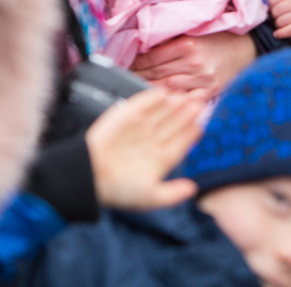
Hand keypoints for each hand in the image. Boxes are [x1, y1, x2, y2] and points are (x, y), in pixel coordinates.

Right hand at [86, 87, 205, 209]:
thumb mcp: (148, 197)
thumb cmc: (118, 190)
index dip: (192, 132)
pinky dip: (153, 97)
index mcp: (160, 158)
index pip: (182, 141)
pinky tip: (165, 92)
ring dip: (175, 102)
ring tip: (188, 95)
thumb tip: (193, 189)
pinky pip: (142, 103)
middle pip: (175, 123)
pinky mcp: (125, 115)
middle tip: (202, 99)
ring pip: (162, 111)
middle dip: (189, 112)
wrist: (88, 177)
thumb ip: (172, 194)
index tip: (203, 122)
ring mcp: (140, 127)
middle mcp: (152, 140)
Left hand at [130, 31, 256, 97]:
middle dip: (138, 77)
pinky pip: (184, 99)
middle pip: (156, 73)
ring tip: (137, 90)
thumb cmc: (220, 39)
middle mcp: (194, 63)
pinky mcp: (209, 91)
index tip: (127, 65)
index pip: (152, 57)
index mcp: (188, 45)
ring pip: (166, 88)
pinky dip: (170, 100)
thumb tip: (145, 48)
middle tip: (126, 79)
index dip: (136, 63)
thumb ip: (173, 41)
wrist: (248, 49)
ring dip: (149, 89)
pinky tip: (160, 101)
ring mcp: (202, 79)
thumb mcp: (196, 33)